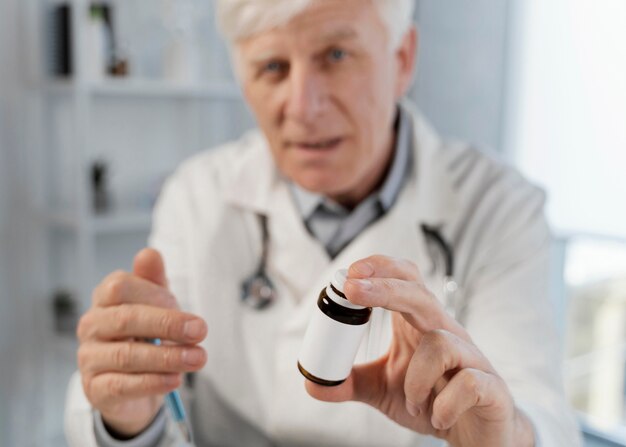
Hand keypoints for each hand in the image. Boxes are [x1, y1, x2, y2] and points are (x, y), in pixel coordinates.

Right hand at [76, 248, 207, 436]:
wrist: (134, 381)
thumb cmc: (146, 332)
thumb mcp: (156, 302)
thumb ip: (154, 279)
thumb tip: (149, 253)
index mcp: (104, 297)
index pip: (121, 287)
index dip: (156, 295)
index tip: (186, 308)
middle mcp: (91, 325)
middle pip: (125, 319)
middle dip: (168, 324)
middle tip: (201, 331)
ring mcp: (89, 357)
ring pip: (126, 355)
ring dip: (167, 357)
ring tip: (197, 358)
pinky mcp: (95, 388)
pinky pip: (122, 385)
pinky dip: (153, 382)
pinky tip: (175, 379)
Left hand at [305, 255, 534, 446]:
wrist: (478, 436)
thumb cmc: (432, 401)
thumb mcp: (384, 390)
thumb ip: (350, 382)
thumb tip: (311, 383)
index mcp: (420, 326)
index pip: (405, 281)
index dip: (381, 269)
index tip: (350, 274)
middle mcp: (446, 334)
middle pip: (421, 295)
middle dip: (386, 288)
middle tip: (353, 290)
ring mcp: (472, 358)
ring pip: (442, 344)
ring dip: (416, 377)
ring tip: (411, 399)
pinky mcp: (491, 387)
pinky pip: (469, 382)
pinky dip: (444, 402)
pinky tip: (436, 415)